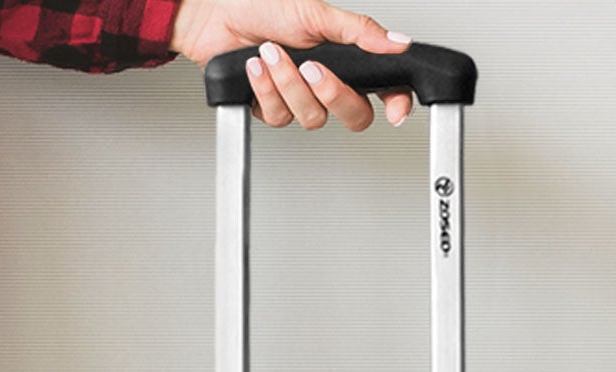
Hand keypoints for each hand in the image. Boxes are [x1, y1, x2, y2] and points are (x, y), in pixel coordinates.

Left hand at [167, 1, 414, 129]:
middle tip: (312, 68)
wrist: (217, 15)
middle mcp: (325, 82)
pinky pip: (278, 116)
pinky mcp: (271, 108)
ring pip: (311, 117)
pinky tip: (256, 67)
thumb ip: (359, 32)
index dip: (395, 102)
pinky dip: (265, 89)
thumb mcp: (317, 13)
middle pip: (353, 115)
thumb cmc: (264, 7)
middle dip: (332, 94)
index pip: (382, 88)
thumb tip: (397, 42)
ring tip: (271, 52)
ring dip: (288, 84)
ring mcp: (299, 98)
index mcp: (345, 58)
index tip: (396, 112)